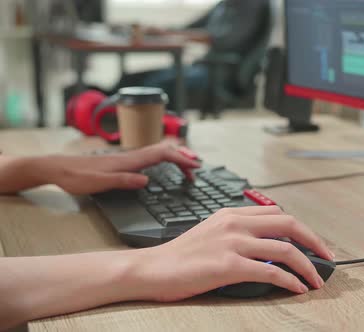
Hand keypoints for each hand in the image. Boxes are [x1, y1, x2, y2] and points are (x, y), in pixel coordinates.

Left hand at [41, 142, 199, 194]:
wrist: (57, 168)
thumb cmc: (76, 177)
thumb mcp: (99, 183)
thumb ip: (123, 181)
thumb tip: (146, 180)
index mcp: (128, 161)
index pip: (162, 155)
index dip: (180, 159)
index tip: (195, 167)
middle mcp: (130, 156)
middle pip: (164, 150)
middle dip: (183, 156)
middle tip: (197, 167)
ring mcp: (127, 157)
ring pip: (158, 152)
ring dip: (176, 156)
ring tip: (188, 166)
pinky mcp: (123, 161)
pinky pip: (151, 156)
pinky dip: (165, 159)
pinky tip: (166, 166)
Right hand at [134, 206, 335, 301]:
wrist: (151, 268)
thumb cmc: (181, 255)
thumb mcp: (212, 232)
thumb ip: (239, 232)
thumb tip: (269, 247)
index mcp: (232, 213)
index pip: (278, 214)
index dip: (302, 229)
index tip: (313, 244)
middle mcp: (235, 223)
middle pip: (289, 225)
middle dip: (314, 242)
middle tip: (327, 258)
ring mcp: (232, 243)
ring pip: (285, 250)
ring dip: (307, 267)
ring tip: (316, 281)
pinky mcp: (228, 265)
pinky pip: (271, 272)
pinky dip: (290, 281)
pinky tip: (297, 289)